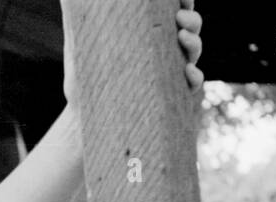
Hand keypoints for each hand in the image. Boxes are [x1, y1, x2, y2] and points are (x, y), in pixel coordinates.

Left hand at [61, 0, 203, 107]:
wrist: (83, 116)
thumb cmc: (83, 76)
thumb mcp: (80, 43)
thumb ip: (81, 18)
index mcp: (148, 32)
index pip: (173, 10)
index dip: (182, 1)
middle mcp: (163, 49)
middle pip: (190, 27)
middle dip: (191, 19)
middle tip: (179, 17)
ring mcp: (170, 72)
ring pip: (193, 52)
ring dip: (194, 42)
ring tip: (183, 37)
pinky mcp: (171, 96)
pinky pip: (192, 85)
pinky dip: (195, 77)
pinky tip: (189, 71)